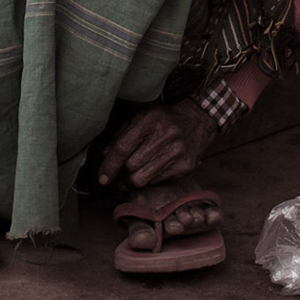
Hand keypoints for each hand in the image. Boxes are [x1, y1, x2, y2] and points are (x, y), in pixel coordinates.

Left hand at [97, 100, 216, 189]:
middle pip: (131, 166)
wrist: (197, 119)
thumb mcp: (140, 118)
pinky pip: (156, 182)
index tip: (102, 177)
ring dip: (132, 180)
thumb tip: (105, 156)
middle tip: (120, 172)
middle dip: (122, 172)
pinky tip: (151, 170)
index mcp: (150, 120)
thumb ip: (120, 135)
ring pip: (142, 179)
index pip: (122, 147)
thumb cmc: (163, 119)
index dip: (109, 165)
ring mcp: (177, 152)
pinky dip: (149, 179)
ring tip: (131, 175)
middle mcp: (165, 135)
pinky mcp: (185, 167)